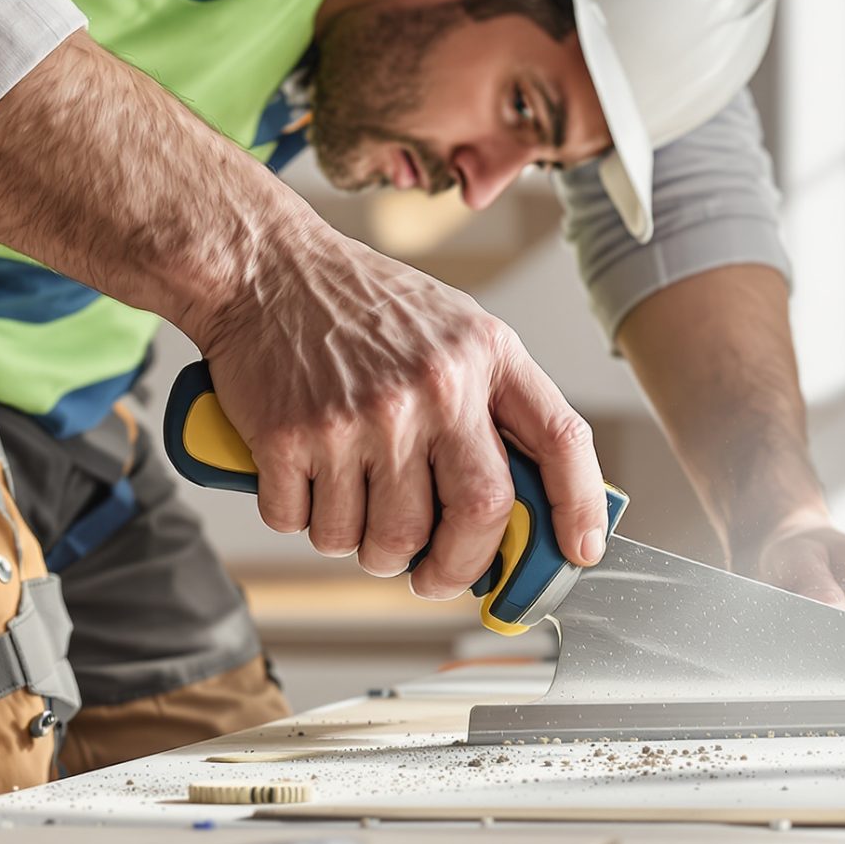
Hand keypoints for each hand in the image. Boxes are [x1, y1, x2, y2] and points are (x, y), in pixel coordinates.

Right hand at [193, 230, 604, 597]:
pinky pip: (307, 525)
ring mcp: (361, 415)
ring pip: (383, 540)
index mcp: (485, 356)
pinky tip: (305, 480)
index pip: (561, 440)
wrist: (264, 268)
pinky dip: (304, 521)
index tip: (579, 551)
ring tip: (355, 509)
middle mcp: (433, 386)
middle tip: (432, 575)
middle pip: (476, 514)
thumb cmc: (364, 306)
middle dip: (456, 568)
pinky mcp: (292, 437)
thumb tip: (522, 504)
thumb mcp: (455, 331)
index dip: (580, 505)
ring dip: (368, 549)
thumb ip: (494, 405)